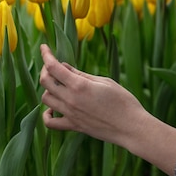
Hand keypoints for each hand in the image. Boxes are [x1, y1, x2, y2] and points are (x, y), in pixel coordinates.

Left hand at [39, 44, 175, 175]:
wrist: (131, 127)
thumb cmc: (123, 101)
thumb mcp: (104, 81)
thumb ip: (81, 74)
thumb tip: (63, 66)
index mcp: (79, 85)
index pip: (53, 66)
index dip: (46, 54)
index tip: (43, 47)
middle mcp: (70, 99)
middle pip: (45, 81)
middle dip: (45, 70)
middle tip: (52, 66)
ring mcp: (70, 114)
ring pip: (45, 99)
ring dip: (48, 89)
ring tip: (57, 86)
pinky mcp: (73, 126)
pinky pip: (50, 123)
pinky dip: (47, 115)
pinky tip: (54, 108)